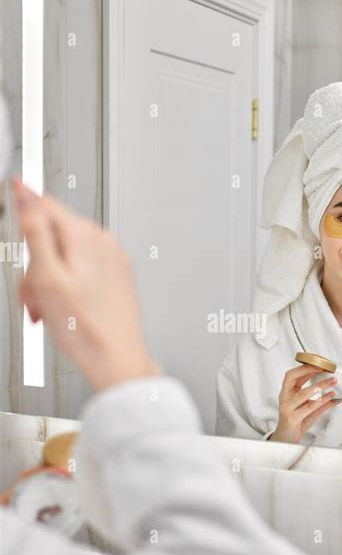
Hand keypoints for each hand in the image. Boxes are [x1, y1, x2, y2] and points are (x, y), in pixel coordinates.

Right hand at [12, 179, 158, 391]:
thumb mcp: (47, 277)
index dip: (22, 211)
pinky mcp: (117, 276)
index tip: (11, 211)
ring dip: (49, 278)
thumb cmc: (84, 328)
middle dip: (35, 262)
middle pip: (53, 235)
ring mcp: (113, 259)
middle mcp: (103, 242)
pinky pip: (83, 270)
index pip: (44, 204)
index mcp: (85, 236)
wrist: (115, 359)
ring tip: (48, 308)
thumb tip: (26, 194)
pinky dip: (67, 285)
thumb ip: (34, 231)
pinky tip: (64, 308)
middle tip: (32, 294)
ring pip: (66, 255)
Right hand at [269, 364, 341, 444]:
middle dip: (308, 370)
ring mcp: (287, 408)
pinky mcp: (293, 418)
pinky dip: (321, 400)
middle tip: (324, 368)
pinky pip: (309, 407)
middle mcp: (285, 398)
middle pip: (291, 378)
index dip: (305, 367)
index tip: (320, 363)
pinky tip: (331, 396)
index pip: (292, 375)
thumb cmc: (297, 423)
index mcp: (287, 393)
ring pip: (303, 393)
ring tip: (333, 381)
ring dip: (320, 385)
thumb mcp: (311, 409)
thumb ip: (324, 401)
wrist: (286, 440)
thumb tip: (341, 394)